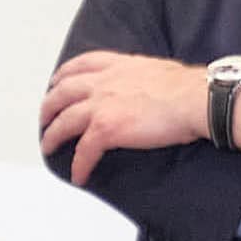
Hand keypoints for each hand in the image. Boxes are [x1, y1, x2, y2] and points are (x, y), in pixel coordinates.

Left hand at [40, 51, 214, 179]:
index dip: (63, 75)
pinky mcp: (105, 129)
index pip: (80, 64)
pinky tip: (78, 176)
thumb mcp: (155, 69)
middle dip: (48, 106)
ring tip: (48, 147)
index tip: (57, 82)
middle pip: (62, 92)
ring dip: (52, 136)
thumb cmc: (186, 87)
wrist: (195, 99)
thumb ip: (139, 76)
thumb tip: (144, 88)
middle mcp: (103, 82)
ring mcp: (101, 105)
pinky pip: (83, 151)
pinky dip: (78, 166)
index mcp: (117, 66)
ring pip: (63, 122)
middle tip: (45, 117)